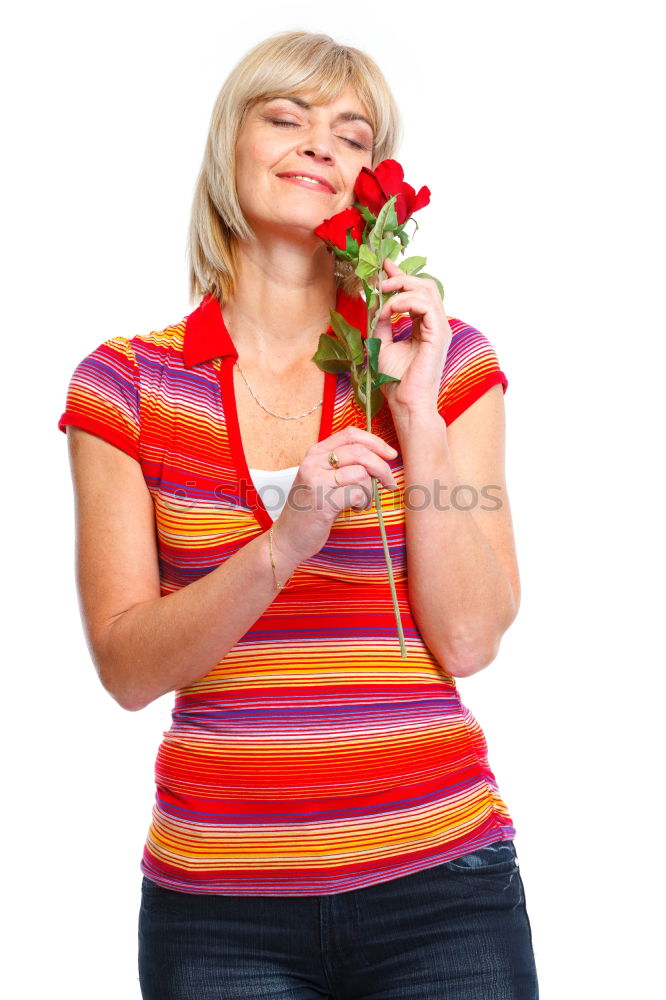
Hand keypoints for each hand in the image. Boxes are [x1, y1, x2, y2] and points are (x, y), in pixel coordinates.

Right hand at [273, 426, 397, 563]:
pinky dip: (363, 503)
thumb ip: (343, 464)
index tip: (390, 455)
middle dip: (382, 468)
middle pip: (360, 451)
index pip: (350, 434)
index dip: (376, 442)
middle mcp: (314, 463)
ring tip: (363, 501)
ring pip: (361, 473)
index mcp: (315, 453)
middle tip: (388, 483)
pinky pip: (357, 494)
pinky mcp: (323, 502)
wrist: (288, 537)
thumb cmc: (310, 508)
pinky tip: (355, 509)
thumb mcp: (322, 478)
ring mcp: (316, 482)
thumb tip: (379, 456)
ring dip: (371, 490)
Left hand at [371, 257, 452, 412]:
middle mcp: (435, 325)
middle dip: (400, 278)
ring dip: (401, 289)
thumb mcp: (381, 343)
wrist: (404, 402)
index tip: (384, 266)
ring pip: (427, 290)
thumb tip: (375, 301)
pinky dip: (405, 302)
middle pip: (424, 285)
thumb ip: (380, 322)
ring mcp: (440, 329)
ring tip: (383, 299)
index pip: (416, 292)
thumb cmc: (395, 380)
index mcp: (424, 326)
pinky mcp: (439, 334)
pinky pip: (425, 305)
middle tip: (380, 281)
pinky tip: (391, 311)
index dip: (400, 276)